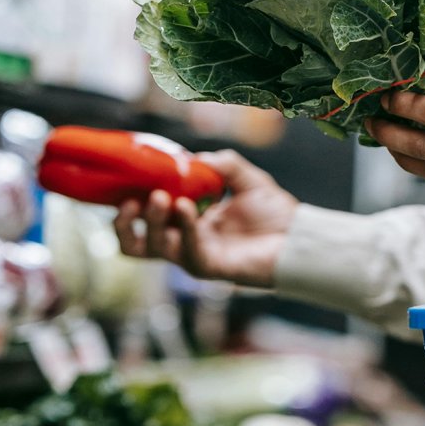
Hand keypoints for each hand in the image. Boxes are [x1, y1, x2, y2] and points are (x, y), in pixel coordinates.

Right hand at [114, 150, 298, 286]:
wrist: (300, 237)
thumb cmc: (274, 212)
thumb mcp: (246, 178)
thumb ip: (222, 164)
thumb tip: (193, 159)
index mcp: (187, 220)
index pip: (145, 215)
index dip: (129, 201)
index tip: (125, 180)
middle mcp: (184, 240)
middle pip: (135, 241)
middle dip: (124, 221)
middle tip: (132, 198)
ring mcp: (193, 255)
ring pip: (152, 248)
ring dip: (150, 222)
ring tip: (159, 197)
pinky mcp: (208, 267)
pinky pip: (185, 251)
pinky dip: (182, 227)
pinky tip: (186, 207)